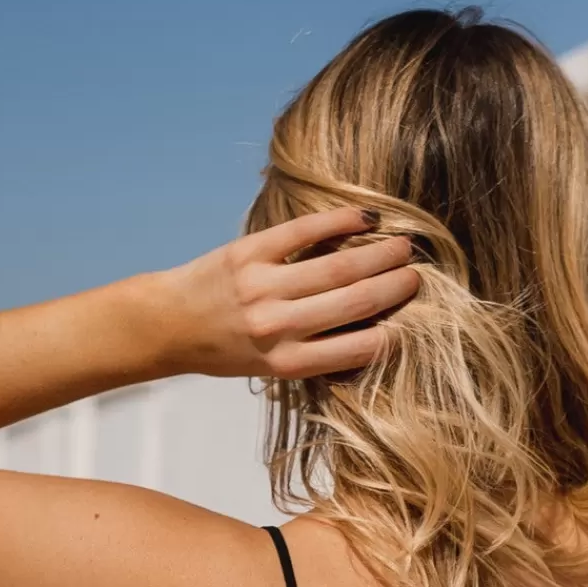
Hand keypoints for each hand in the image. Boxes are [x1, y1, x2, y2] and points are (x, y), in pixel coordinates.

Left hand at [157, 207, 421, 381]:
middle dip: (394, 287)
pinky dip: (339, 222)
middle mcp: (277, 327)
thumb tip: (372, 330)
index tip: (414, 318)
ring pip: (337, 267)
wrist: (169, 325)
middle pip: (354, 303)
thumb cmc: (225, 350)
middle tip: (418, 275)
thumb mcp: (270, 368)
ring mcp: (263, 286)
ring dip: (378, 254)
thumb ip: (314, 352)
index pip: (357, 349)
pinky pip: (303, 232)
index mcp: (286, 363)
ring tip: (403, 246)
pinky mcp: (248, 252)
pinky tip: (365, 218)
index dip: (393, 332)